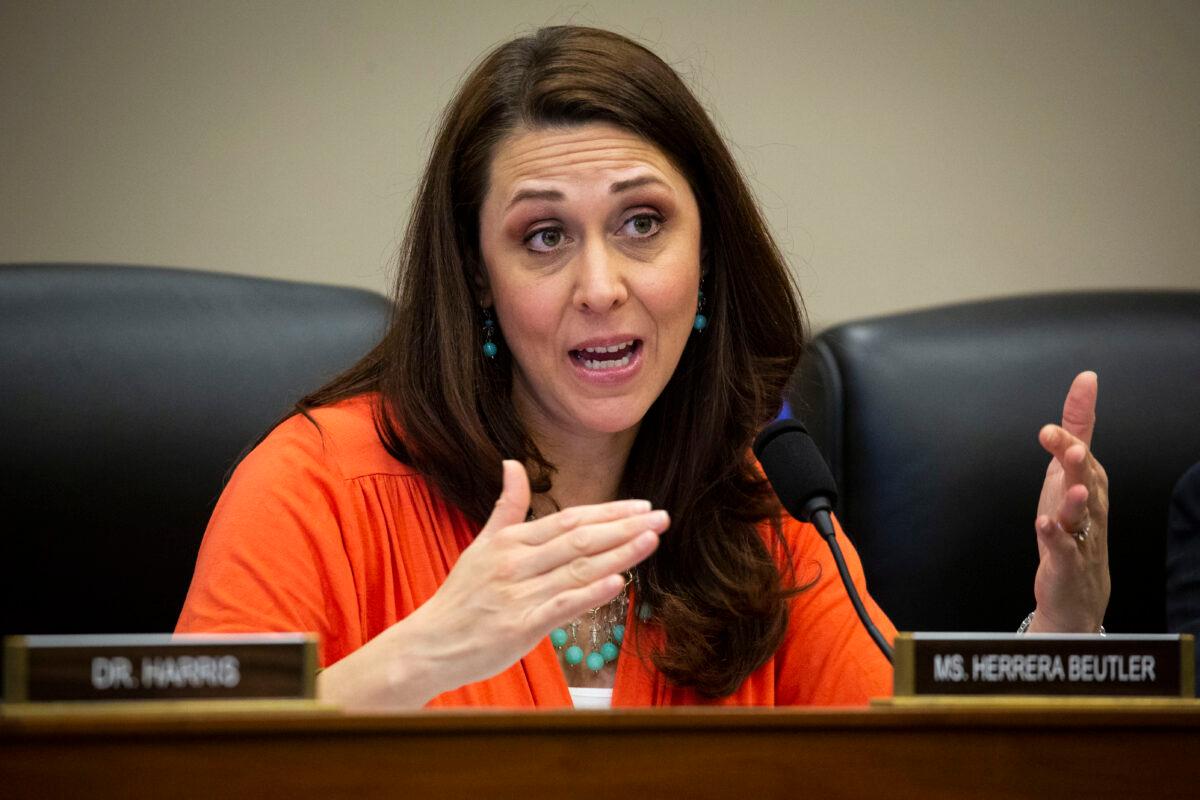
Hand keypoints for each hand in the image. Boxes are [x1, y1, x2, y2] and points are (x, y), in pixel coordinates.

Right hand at [320, 460, 666, 708]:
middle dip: (624, 527)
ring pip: (577, 569)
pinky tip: (619, 583)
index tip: (642, 506)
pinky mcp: (520, 626)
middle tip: (661, 518)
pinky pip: (561, 606)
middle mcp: (516, 563)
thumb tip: (511, 463)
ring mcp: (519, 594)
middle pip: (580, 539)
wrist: (431, 644)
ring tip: (651, 541)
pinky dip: (590, 593)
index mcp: (510, 541)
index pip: (569, 519)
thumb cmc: (462, 597)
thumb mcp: (481, 544)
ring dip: (619, 554)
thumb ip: (506, 507)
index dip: (609, 512)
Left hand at [1028, 371, 1110, 632]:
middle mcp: (1089, 505)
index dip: (1083, 414)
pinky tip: (1044, 525)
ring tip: (1069, 485)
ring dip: (1074, 500)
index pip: (1085, 443)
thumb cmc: (1071, 529)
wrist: (1076, 591)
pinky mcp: (1067, 562)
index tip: (1085, 382)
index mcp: (1087, 482)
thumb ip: (1066, 443)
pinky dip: (1054, 537)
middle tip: (1073, 445)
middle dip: (1080, 461)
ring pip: (1081, 514)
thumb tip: (1071, 398)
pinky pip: (1063, 549)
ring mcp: (1081, 535)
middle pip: (1086, 477)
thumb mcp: (1063, 482)